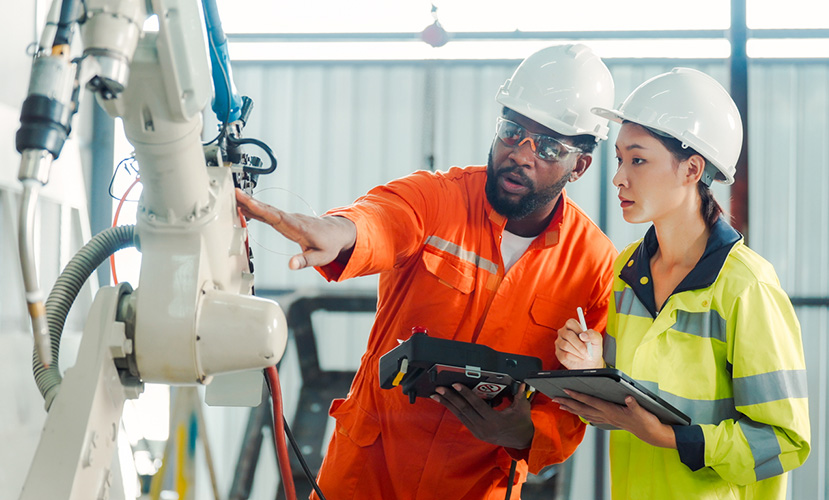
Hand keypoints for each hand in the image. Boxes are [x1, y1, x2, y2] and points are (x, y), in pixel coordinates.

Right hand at [235, 188, 356, 269]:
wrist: (336, 233)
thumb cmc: (329, 245)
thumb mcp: (321, 257)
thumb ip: (305, 261)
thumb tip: (291, 265)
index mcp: (298, 227)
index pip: (277, 217)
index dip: (262, 210)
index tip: (248, 203)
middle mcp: (291, 219)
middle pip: (268, 209)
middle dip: (251, 202)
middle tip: (234, 192)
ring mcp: (287, 218)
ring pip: (266, 210)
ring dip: (250, 203)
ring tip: (232, 197)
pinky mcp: (285, 220)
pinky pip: (268, 213)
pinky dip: (256, 210)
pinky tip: (244, 208)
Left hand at [431, 383, 533, 448]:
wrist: (521, 441)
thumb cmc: (522, 423)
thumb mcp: (522, 408)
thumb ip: (520, 395)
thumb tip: (521, 383)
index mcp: (494, 421)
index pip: (476, 404)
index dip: (465, 393)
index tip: (455, 384)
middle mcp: (484, 427)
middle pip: (464, 410)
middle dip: (450, 398)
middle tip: (439, 389)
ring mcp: (478, 431)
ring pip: (460, 415)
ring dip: (447, 404)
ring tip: (436, 395)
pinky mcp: (476, 432)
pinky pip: (463, 419)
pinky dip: (454, 410)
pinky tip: (446, 403)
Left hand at [553, 390, 675, 448]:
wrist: (651, 434)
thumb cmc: (646, 421)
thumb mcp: (642, 411)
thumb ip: (634, 404)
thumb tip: (628, 397)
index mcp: (611, 411)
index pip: (591, 401)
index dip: (578, 396)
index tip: (566, 390)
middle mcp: (606, 415)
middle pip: (582, 408)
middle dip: (567, 403)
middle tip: (554, 398)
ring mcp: (607, 419)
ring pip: (585, 413)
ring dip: (571, 409)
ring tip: (560, 405)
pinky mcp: (610, 421)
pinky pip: (592, 417)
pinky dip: (582, 414)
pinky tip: (578, 413)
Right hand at [555, 318, 603, 369]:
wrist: (590, 363)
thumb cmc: (592, 349)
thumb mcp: (597, 340)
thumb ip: (593, 334)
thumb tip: (583, 335)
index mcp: (572, 326)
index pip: (570, 323)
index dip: (578, 330)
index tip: (586, 338)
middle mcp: (564, 333)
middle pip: (568, 335)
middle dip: (580, 345)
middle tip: (587, 352)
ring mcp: (559, 343)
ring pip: (566, 345)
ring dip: (578, 352)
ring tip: (585, 356)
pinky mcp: (558, 353)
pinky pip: (565, 355)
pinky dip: (575, 358)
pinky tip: (579, 359)